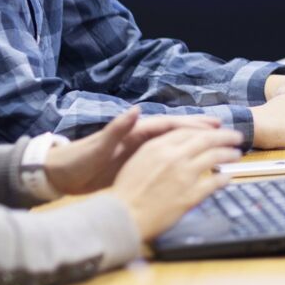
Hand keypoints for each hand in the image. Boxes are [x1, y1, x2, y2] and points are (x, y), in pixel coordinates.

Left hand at [45, 106, 222, 195]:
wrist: (61, 174)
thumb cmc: (78, 160)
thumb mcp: (97, 146)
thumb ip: (116, 128)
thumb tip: (135, 110)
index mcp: (134, 132)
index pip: (169, 125)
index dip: (192, 124)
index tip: (214, 125)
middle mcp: (139, 137)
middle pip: (175, 130)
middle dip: (199, 128)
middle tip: (223, 128)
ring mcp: (138, 150)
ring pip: (173, 143)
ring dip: (193, 142)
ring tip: (215, 142)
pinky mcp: (135, 163)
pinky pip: (165, 158)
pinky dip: (180, 157)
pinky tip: (191, 162)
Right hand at [109, 126, 243, 240]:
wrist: (122, 217)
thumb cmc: (125, 193)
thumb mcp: (137, 161)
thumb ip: (157, 151)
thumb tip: (175, 147)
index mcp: (158, 146)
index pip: (188, 131)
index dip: (205, 129)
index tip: (215, 129)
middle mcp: (173, 157)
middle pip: (206, 139)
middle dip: (225, 136)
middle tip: (237, 136)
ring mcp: (183, 175)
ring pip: (214, 157)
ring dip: (229, 154)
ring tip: (237, 154)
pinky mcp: (190, 195)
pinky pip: (213, 183)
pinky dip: (223, 178)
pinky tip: (227, 178)